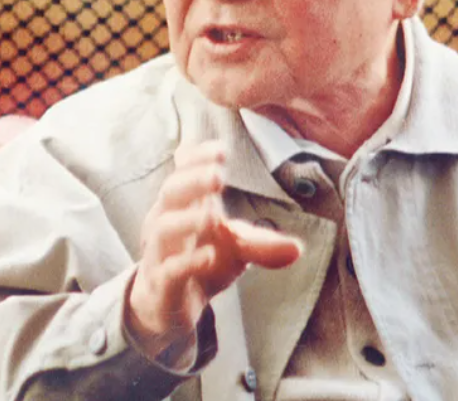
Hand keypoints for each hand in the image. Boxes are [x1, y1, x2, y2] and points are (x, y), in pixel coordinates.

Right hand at [125, 140, 301, 353]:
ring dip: (186, 220)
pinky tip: (208, 255)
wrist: (169, 307)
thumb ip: (262, 245)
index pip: (183, 172)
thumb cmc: (200, 261)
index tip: (221, 150)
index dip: (197, 159)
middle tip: (217, 176)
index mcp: (183, 205)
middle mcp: (166, 223)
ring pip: (163, 230)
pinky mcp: (160, 285)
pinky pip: (167, 270)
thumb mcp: (235, 249)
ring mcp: (159, 253)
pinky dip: (186, 262)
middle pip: (170, 193)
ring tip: (212, 216)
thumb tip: (297, 249)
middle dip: (192, 182)